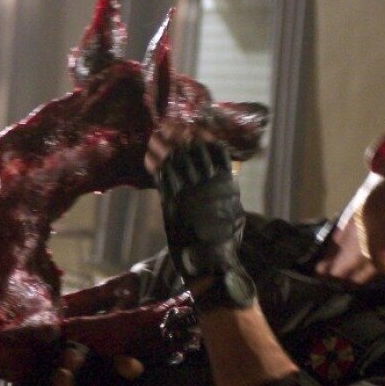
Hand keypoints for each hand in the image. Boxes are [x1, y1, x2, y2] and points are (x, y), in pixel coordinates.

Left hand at [152, 122, 253, 310]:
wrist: (212, 260)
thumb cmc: (225, 239)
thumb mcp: (234, 212)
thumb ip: (229, 191)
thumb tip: (230, 174)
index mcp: (226, 183)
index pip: (215, 151)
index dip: (203, 137)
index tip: (194, 128)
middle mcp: (208, 183)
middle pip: (191, 151)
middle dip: (179, 137)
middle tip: (168, 125)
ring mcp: (189, 191)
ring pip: (175, 160)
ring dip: (163, 146)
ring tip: (156, 136)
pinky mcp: (172, 202)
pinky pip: (162, 177)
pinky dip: (155, 165)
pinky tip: (149, 156)